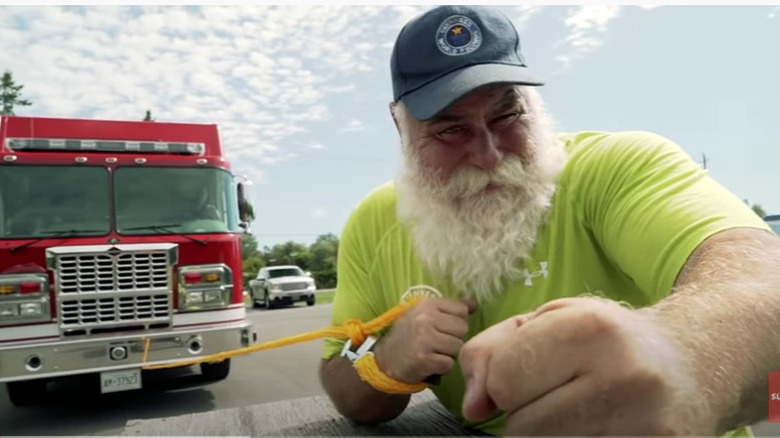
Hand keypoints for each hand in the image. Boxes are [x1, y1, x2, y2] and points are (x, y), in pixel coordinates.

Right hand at [374, 297, 476, 383]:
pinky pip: (450, 364)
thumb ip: (450, 308)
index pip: (462, 310)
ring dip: (449, 353)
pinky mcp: (424, 359)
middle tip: (438, 342)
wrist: (387, 359)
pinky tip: (432, 363)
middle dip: (454, 338)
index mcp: (427, 304)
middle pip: (462, 329)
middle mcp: (425, 318)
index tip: (443, 327)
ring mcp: (424, 339)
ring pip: (458, 346)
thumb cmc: (410, 334)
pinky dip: (443, 367)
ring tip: (435, 352)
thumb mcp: (426, 314)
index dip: (457, 321)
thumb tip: (475, 304)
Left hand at [459, 297, 712, 435]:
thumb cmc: (606, 340)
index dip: (502, 383)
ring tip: (576, 415)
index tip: (524, 377)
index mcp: (591, 330)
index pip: (504, 382)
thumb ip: (493, 351)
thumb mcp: (549, 320)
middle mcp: (624, 377)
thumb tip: (473, 406)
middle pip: (523, 429)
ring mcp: (646, 427)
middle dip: (525, 416)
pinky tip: (595, 429)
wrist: (691, 365)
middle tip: (558, 397)